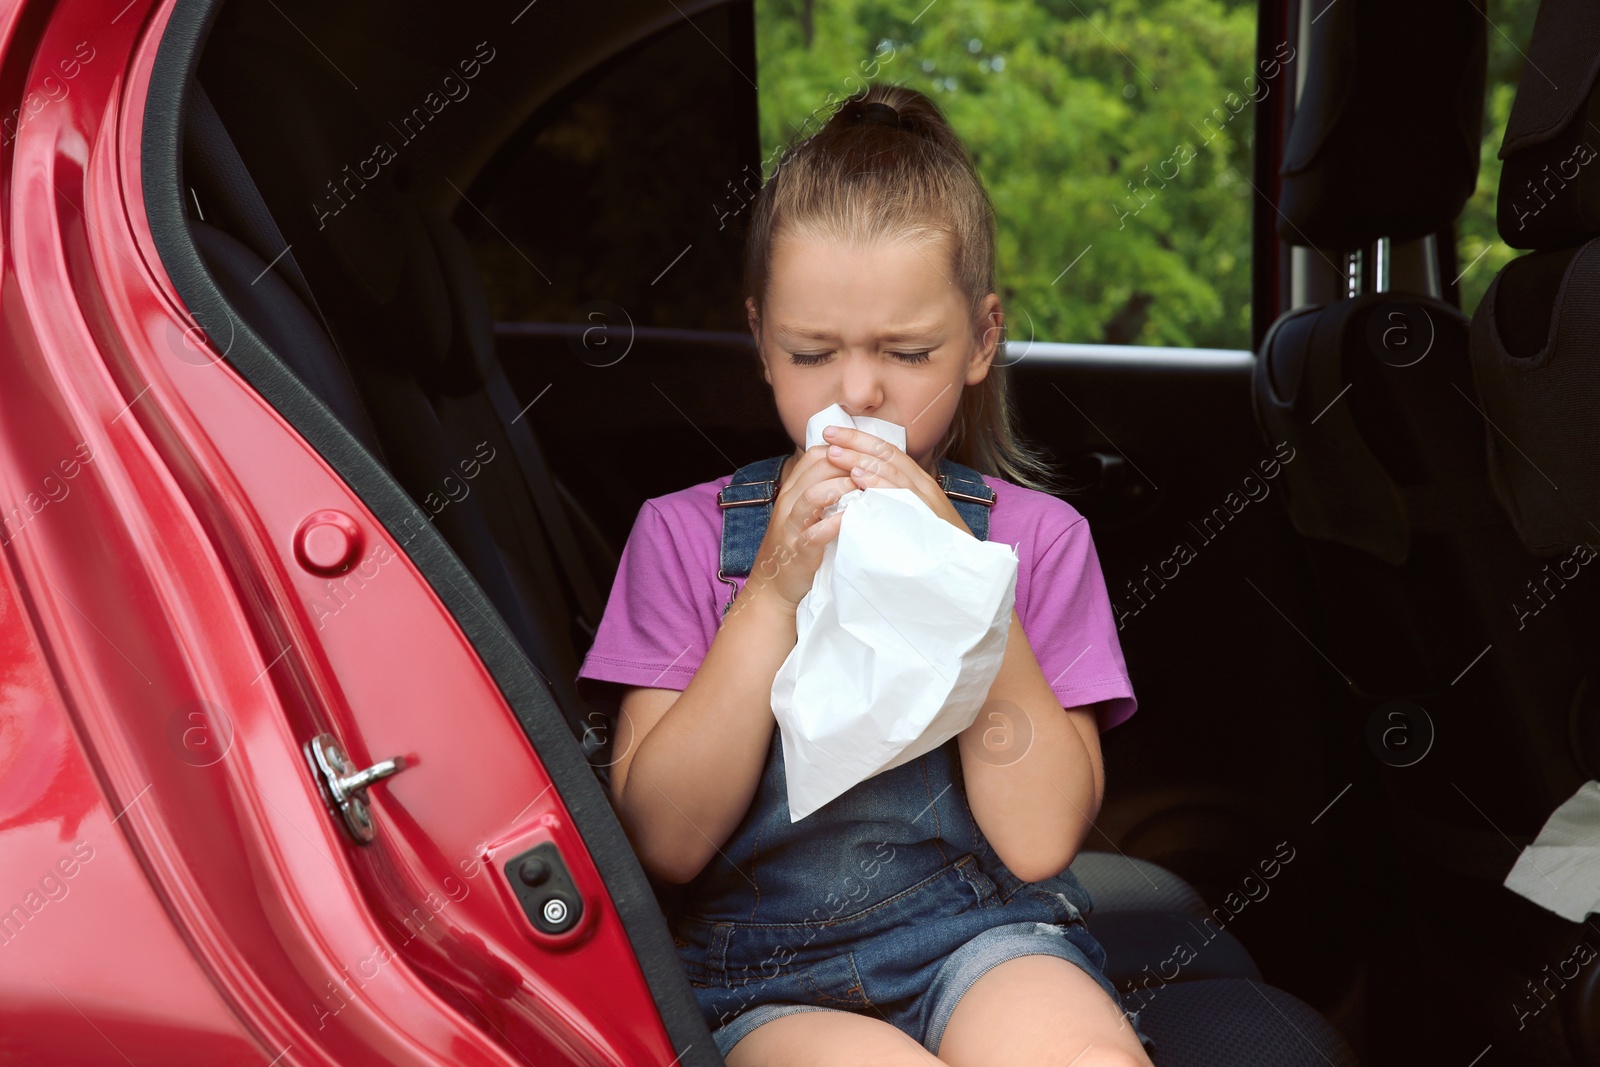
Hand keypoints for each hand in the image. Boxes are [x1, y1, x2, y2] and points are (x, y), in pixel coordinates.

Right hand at [747, 445, 857, 612]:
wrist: (773, 587)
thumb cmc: (798, 546)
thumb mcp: (806, 513)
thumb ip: (821, 492)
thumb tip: (854, 473)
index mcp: (792, 491)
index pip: (815, 455)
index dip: (843, 451)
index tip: (867, 459)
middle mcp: (789, 503)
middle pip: (818, 468)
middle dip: (849, 466)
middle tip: (874, 472)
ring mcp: (791, 527)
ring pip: (813, 496)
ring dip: (842, 489)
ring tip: (865, 491)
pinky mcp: (797, 552)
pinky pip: (814, 534)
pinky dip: (835, 525)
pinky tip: (853, 520)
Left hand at [821, 425, 971, 535]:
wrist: (958, 570)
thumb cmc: (931, 545)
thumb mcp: (911, 514)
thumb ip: (891, 497)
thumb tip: (860, 482)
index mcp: (918, 482)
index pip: (888, 451)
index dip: (860, 439)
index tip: (833, 433)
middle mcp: (922, 486)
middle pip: (887, 454)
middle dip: (855, 441)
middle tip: (828, 434)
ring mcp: (924, 500)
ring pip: (891, 470)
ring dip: (859, 459)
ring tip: (834, 453)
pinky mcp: (923, 517)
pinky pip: (899, 495)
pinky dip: (877, 484)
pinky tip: (858, 478)